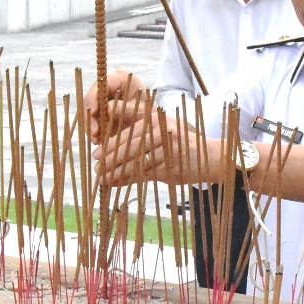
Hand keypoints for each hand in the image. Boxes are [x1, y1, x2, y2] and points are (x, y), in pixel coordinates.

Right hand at [82, 69, 146, 139]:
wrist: (153, 120)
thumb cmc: (149, 111)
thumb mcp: (141, 110)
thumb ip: (124, 108)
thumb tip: (107, 109)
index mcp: (121, 77)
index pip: (101, 84)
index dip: (94, 97)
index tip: (93, 112)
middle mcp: (109, 85)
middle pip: (91, 97)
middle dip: (90, 116)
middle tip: (94, 132)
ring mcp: (103, 97)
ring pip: (88, 110)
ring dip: (90, 125)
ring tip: (95, 139)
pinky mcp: (100, 109)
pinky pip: (91, 119)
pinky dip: (93, 129)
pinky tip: (97, 140)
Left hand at [92, 105, 217, 187]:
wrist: (208, 157)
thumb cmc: (180, 140)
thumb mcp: (162, 125)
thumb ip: (138, 124)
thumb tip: (109, 131)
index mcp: (157, 119)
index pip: (129, 131)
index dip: (111, 142)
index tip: (96, 150)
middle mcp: (163, 133)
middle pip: (130, 148)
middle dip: (110, 158)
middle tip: (96, 165)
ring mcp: (167, 152)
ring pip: (135, 164)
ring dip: (116, 172)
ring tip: (101, 177)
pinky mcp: (170, 169)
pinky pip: (143, 176)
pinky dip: (127, 180)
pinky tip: (116, 184)